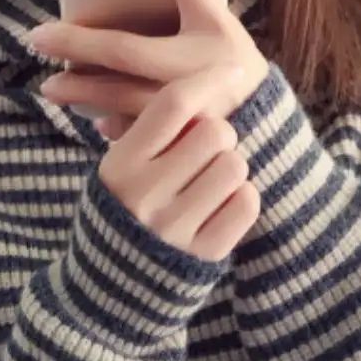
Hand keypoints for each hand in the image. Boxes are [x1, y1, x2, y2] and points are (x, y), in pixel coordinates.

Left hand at [30, 0, 269, 140]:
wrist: (269, 129)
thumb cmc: (230, 69)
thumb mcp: (214, 32)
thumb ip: (178, 10)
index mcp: (216, 23)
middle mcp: (206, 64)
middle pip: (127, 50)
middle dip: (78, 43)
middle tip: (39, 37)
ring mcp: (197, 107)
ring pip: (124, 96)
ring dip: (83, 90)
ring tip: (51, 87)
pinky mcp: (187, 140)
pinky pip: (140, 133)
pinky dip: (116, 126)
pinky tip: (95, 120)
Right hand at [93, 62, 260, 260]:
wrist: (114, 290)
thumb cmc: (125, 212)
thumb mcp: (119, 170)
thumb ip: (150, 133)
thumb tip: (198, 83)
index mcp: (120, 166)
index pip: (173, 104)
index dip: (208, 80)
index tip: (231, 69)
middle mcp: (145, 197)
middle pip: (214, 131)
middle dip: (220, 134)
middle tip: (209, 151)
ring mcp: (175, 229)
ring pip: (235, 165)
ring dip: (231, 167)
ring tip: (212, 181)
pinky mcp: (204, 254)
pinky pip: (247, 203)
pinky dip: (242, 198)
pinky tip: (222, 205)